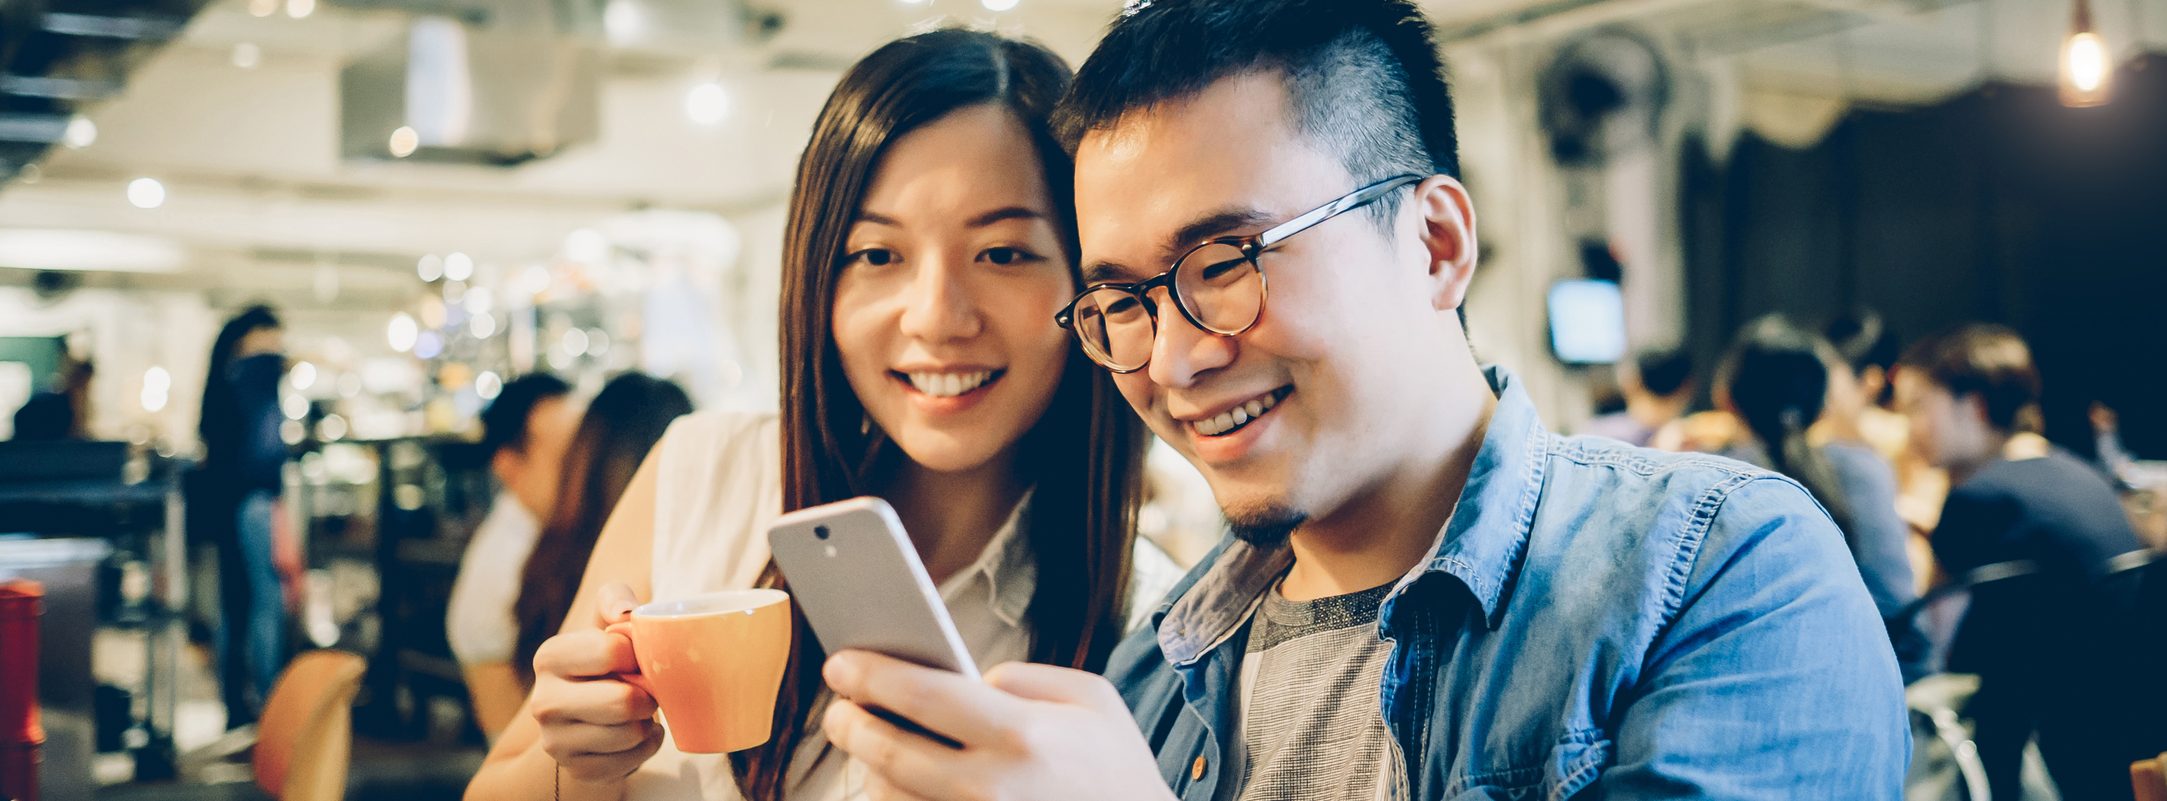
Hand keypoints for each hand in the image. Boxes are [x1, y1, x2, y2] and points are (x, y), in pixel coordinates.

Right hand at [529, 583, 664, 783]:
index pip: (612, 651)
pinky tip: (637, 732)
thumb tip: (626, 613)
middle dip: (647, 694)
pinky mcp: (578, 769)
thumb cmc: (605, 658)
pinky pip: (632, 760)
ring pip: (630, 733)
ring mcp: (556, 741)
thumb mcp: (605, 618)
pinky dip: (646, 745)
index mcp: (549, 657)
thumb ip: (615, 599)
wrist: (587, 712)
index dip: (638, 652)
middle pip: (624, 701)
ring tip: (639, 710)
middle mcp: (544, 702)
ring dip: (647, 721)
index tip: (635, 655)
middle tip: (645, 688)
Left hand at [820, 650, 1174, 800]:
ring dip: (870, 767)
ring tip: (866, 742)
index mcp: (1023, 734)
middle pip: (891, 752)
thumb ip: (1024, 679)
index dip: (871, 675)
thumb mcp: (1093, 699)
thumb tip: (966, 681)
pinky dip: (896, 798)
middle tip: (837, 708)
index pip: (922, 695)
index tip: (839, 663)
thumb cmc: (1116, 767)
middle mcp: (992, 787)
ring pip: (892, 796)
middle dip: (851, 724)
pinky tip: (896, 780)